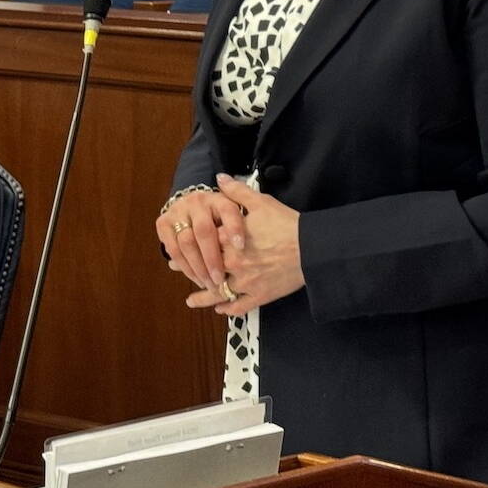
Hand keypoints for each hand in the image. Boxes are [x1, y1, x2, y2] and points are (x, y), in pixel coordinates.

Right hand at [156, 188, 245, 290]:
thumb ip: (245, 211)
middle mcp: (197, 202)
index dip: (234, 228)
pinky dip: (184, 266)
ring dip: (197, 267)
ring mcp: (178, 211)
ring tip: (209, 284)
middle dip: (212, 258)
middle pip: (204, 231)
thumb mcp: (236, 210)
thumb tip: (248, 216)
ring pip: (186, 242)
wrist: (192, 207)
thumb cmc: (220, 216)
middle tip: (220, 279)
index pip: (228, 211)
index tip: (241, 246)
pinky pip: (172, 249)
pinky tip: (195, 277)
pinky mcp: (163, 223)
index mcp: (218, 198)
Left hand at [185, 175, 303, 317]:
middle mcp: (234, 264)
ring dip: (203, 297)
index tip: (177, 242)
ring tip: (191, 300)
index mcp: (230, 241)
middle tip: (176, 268)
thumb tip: (219, 179)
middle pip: (206, 269)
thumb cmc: (286, 224)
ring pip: (219, 293)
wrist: (312, 248)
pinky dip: (229, 309)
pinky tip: (220, 309)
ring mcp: (247, 282)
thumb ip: (237, 192)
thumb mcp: (261, 203)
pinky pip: (240, 306)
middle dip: (190, 269)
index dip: (189, 242)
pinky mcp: (261, 295)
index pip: (203, 243)